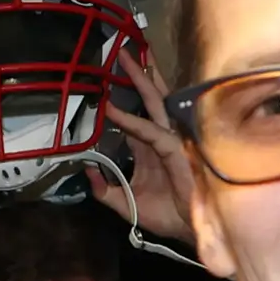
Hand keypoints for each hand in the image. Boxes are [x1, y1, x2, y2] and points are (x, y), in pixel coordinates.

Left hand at [106, 48, 212, 268]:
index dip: (121, 100)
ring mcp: (172, 139)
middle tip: (123, 50)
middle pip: (150, 99)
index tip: (105, 82)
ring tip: (129, 57)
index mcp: (151, 147)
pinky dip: (130, 120)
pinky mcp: (176, 149)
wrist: (193, 230)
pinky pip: (150, 130)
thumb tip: (87, 172)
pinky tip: (112, 109)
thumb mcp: (126, 203)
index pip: (136, 116)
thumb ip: (105, 190)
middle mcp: (163, 137)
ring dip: (142, 80)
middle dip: (137, 74)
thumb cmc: (168, 215)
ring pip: (156, 103)